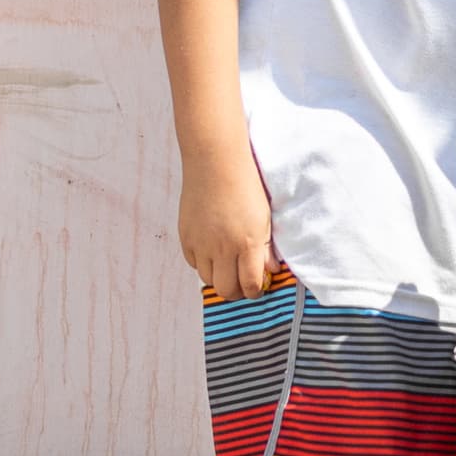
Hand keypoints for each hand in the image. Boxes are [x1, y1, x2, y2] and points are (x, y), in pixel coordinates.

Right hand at [178, 151, 277, 301]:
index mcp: (247, 244)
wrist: (215, 163)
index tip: (257, 288)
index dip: (255, 292)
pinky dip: (203, 263)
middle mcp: (222, 248)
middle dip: (236, 292)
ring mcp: (201, 244)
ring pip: (208, 279)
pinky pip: (193, 263)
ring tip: (227, 266)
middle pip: (226, 290)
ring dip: (219, 278)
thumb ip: (266, 248)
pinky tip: (212, 252)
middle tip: (242, 284)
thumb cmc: (245, 186)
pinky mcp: (186, 237)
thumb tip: (269, 271)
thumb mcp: (264, 218)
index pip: (249, 285)